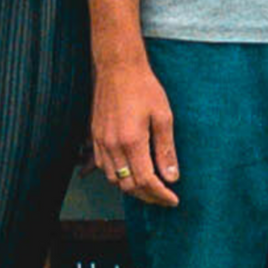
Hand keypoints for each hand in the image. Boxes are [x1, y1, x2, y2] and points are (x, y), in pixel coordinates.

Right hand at [91, 52, 179, 207]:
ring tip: (149, 187)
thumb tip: (172, 177)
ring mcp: (100, 141)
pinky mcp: (94, 136)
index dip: (160, 195)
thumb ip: (166, 150)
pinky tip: (130, 172)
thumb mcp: (163, 117)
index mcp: (131, 141)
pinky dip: (117, 176)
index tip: (173, 199)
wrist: (118, 67)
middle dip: (148, 196)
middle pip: (128, 186)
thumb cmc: (143, 88)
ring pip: (113, 179)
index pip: (146, 181)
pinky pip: (103, 166)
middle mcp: (112, 145)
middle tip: (164, 197)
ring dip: (131, 188)